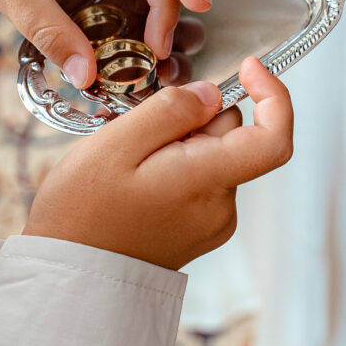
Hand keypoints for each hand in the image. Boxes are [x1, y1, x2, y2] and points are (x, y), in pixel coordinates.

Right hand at [24, 57, 292, 270]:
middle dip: (196, 118)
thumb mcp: (115, 145)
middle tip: (143, 129)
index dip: (273, 96)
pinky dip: (177, 164)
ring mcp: (213, 222)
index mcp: (205, 182)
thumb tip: (212, 94)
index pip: (274, 139)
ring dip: (182, 142)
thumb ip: (170, 112)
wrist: (70, 276)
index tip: (247, 68)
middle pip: (234, 136)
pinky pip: (201, 178)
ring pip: (215, 155)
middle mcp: (220, 207)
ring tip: (133, 160)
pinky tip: (139, 178)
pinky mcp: (200, 230)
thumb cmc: (82, 212)